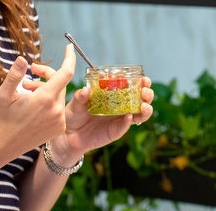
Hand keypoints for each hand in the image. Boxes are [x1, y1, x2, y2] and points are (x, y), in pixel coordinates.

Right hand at [0, 45, 75, 155]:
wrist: (0, 146)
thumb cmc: (1, 118)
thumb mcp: (4, 94)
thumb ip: (16, 74)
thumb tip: (23, 59)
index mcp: (45, 99)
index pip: (66, 73)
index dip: (70, 58)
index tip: (70, 47)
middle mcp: (56, 110)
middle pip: (59, 82)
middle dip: (46, 74)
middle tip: (31, 71)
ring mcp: (59, 121)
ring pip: (58, 95)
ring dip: (46, 89)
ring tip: (26, 89)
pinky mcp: (58, 129)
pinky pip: (58, 108)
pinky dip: (49, 102)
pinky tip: (33, 105)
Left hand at [29, 67, 153, 161]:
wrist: (68, 136)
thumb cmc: (73, 115)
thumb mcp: (75, 103)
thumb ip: (80, 96)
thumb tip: (85, 90)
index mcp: (113, 95)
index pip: (132, 86)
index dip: (141, 82)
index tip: (143, 78)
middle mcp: (120, 106)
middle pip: (141, 99)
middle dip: (147, 94)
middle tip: (145, 91)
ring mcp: (119, 119)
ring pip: (140, 114)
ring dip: (145, 109)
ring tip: (143, 106)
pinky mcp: (116, 131)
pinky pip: (125, 126)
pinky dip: (129, 121)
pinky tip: (128, 117)